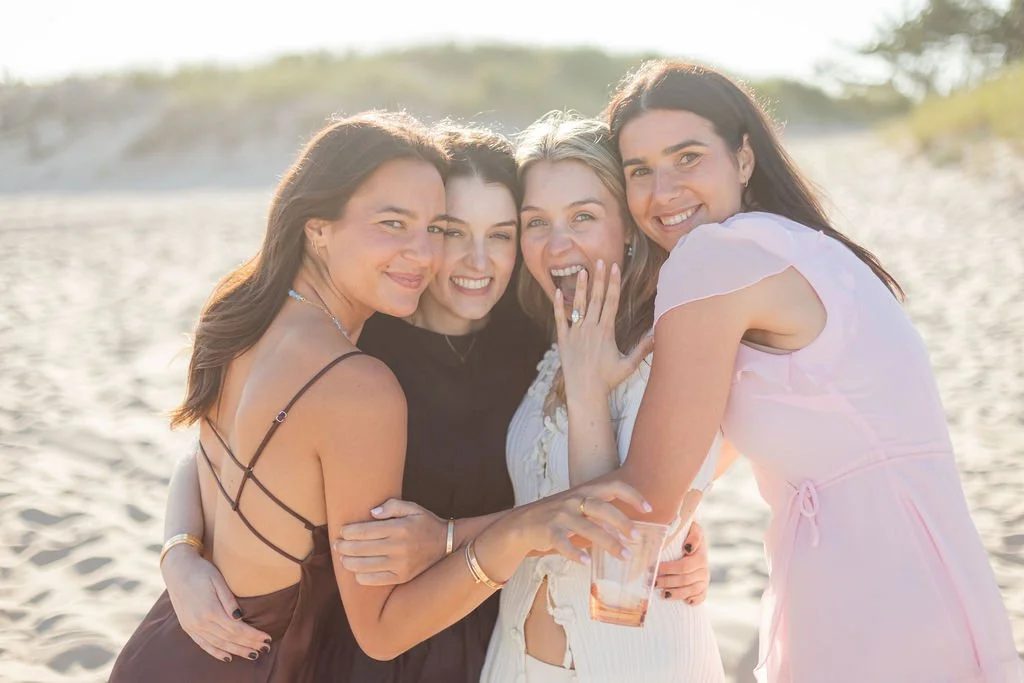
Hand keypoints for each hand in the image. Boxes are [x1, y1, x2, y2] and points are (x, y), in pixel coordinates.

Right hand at [161, 546, 270, 661]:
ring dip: (236, 651)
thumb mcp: (218, 580)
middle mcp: (200, 622)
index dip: (253, 635)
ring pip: (218, 644)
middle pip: (229, 638)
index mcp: (210, 610)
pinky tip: (228, 657)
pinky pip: (203, 644)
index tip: (266, 638)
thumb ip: (229, 600)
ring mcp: (192, 627)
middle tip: (265, 648)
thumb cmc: (202, 571)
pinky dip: (216, 652)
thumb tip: (240, 617)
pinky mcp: (188, 628)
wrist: (177, 570)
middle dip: (249, 645)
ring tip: (252, 654)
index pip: (236, 628)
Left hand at [334, 498, 445, 585]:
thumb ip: (391, 506)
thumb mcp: (413, 507)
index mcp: (399, 528)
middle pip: (361, 549)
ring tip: (343, 558)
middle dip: (344, 547)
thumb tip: (371, 513)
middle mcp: (398, 547)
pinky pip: (375, 580)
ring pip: (364, 566)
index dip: (349, 532)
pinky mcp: (401, 577)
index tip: (342, 531)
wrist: (447, 545)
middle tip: (337, 545)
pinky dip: (361, 576)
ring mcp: (400, 564)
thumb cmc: (426, 523)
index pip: (366, 531)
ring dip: (349, 562)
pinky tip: (357, 571)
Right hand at [506, 480, 650, 563]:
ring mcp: (560, 515)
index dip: (632, 495)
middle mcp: (573, 500)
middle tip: (637, 537)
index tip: (648, 509)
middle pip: (603, 507)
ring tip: (625, 556)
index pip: (613, 486)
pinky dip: (575, 553)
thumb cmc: (556, 516)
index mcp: (584, 492)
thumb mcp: (578, 507)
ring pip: (588, 527)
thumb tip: (628, 529)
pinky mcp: (548, 531)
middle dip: (623, 522)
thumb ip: (599, 513)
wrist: (521, 523)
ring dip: (609, 542)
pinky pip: (564, 543)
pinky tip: (585, 562)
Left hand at [554, 260, 653, 398]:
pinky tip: (557, 292)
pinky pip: (560, 320)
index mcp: (606, 331)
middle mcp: (590, 328)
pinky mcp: (563, 340)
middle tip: (600, 261)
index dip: (614, 283)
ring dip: (580, 288)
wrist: (585, 392)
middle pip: (596, 298)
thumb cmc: (608, 380)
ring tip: (581, 271)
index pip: (611, 301)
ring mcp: (576, 333)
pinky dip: (558, 306)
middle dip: (599, 278)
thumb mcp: (628, 365)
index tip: (615, 267)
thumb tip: (658, 334)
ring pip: (578, 305)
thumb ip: (643, 348)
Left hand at [655, 521, 708, 604]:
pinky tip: (685, 601)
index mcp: (701, 556)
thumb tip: (688, 548)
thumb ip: (694, 535)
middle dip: (668, 582)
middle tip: (653, 582)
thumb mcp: (694, 529)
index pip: (684, 566)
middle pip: (685, 580)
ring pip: (691, 590)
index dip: (669, 569)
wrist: (696, 542)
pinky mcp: (704, 588)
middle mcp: (704, 569)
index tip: (655, 568)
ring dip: (676, 593)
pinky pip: (701, 598)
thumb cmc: (690, 535)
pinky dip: (693, 600)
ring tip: (662, 594)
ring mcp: (704, 580)